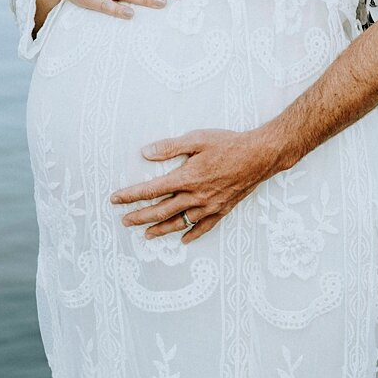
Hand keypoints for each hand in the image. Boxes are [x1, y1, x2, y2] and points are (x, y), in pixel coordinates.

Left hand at [111, 127, 280, 242]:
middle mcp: (196, 196)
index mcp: (187, 178)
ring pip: (179, 222)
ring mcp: (209, 206)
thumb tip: (146, 152)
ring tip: (146, 235)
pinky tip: (183, 239)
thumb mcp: (198, 138)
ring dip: (160, 229)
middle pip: (161, 211)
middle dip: (140, 216)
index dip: (132, 195)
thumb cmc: (229, 144)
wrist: (261, 155)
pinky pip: (203, 227)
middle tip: (124, 221)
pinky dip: (191, 234)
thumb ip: (171, 147)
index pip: (152, 190)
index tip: (116, 199)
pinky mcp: (222, 209)